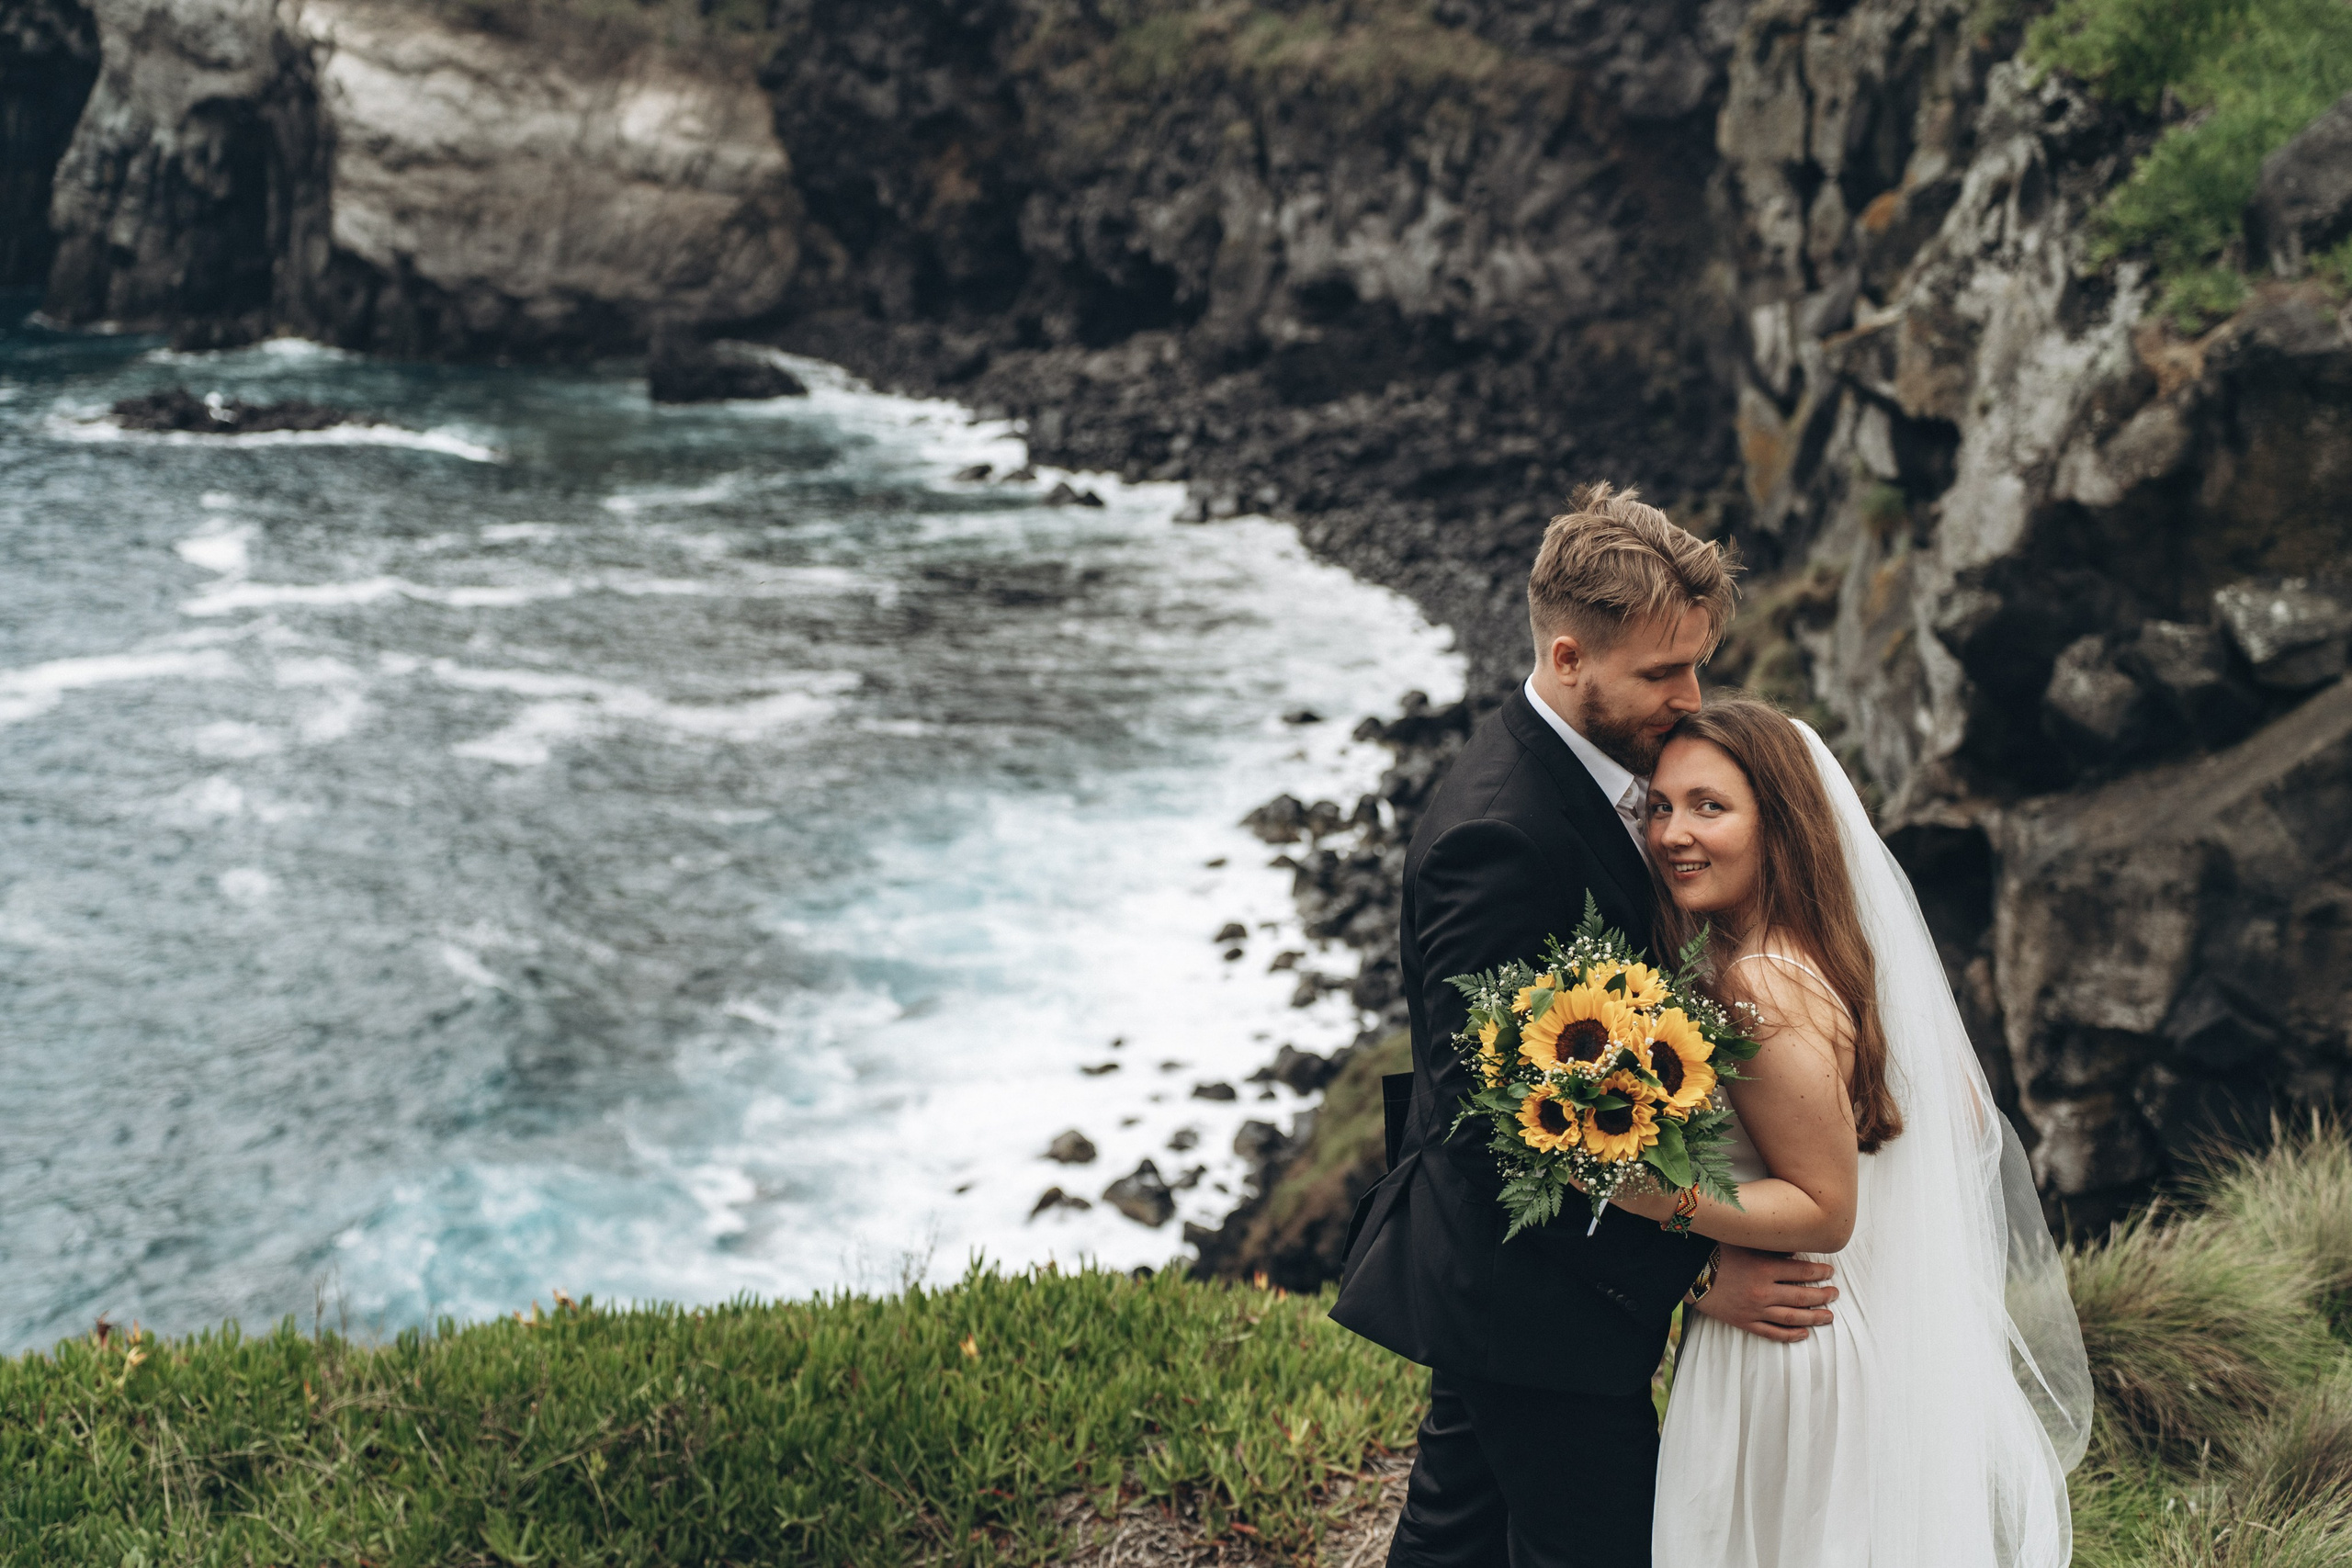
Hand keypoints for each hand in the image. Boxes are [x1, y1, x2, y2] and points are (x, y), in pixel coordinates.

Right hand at [1689, 1244, 1835, 1342]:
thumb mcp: (1743, 1242)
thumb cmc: (1714, 1251)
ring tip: (1829, 1316)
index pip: (1802, 1271)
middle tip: (1835, 1294)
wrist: (1686, 1272)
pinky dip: (1790, 1334)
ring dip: (1814, 1317)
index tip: (1830, 1273)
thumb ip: (1770, 1246)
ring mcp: (1754, 1310)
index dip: (1820, 1273)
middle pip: (1802, 1296)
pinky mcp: (1744, 1322)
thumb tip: (1794, 1249)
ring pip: (1792, 1317)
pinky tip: (1803, 1334)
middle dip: (1823, 1296)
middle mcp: (1763, 1291)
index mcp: (1764, 1268)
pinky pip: (1772, 1333)